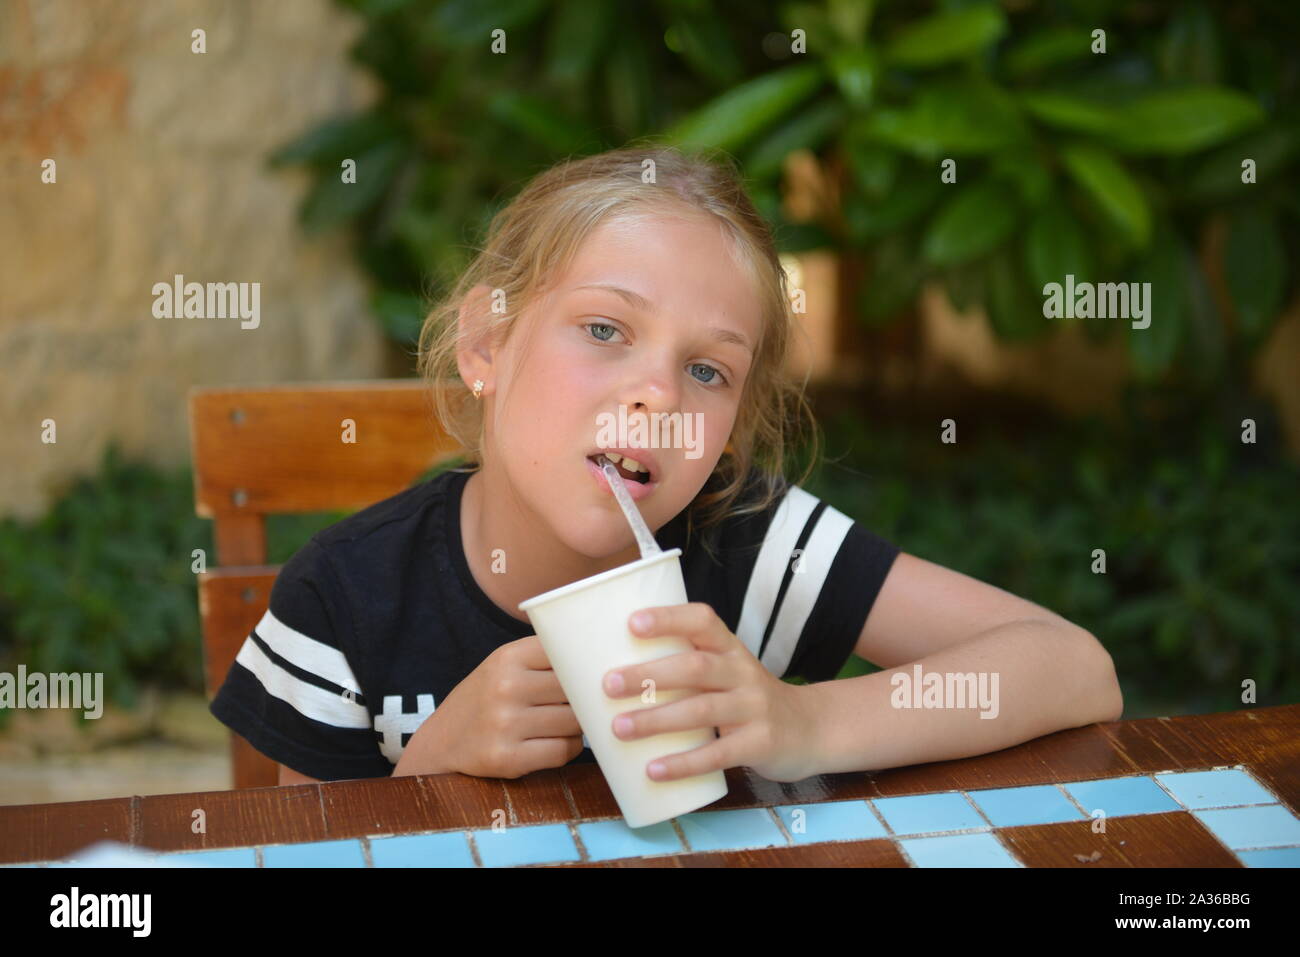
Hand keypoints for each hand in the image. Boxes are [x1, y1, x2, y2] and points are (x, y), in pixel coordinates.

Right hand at [400, 635, 583, 778]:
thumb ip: (545, 659)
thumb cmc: (486, 700)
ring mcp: (504, 723)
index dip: (585, 665)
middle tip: (582, 704)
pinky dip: (567, 749)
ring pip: (574, 721)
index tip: (593, 673)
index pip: (568, 652)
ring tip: (565, 724)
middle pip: (575, 689)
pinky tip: (554, 743)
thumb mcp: (504, 666)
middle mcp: (505, 686)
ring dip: (578, 726)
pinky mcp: (506, 758)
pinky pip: (563, 751)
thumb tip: (604, 661)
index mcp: (508, 657)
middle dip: (584, 699)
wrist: (440, 744)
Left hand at [603, 602, 820, 782]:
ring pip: (702, 710)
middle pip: (695, 667)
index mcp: (730, 648)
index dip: (669, 618)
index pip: (702, 620)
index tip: (631, 623)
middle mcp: (743, 672)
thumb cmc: (748, 698)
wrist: (810, 729)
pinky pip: (718, 754)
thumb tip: (614, 672)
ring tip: (618, 728)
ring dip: (656, 720)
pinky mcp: (760, 744)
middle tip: (608, 684)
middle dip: (649, 675)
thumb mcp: (727, 671)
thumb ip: (686, 666)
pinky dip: (683, 763)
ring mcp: (754, 708)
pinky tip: (653, 770)